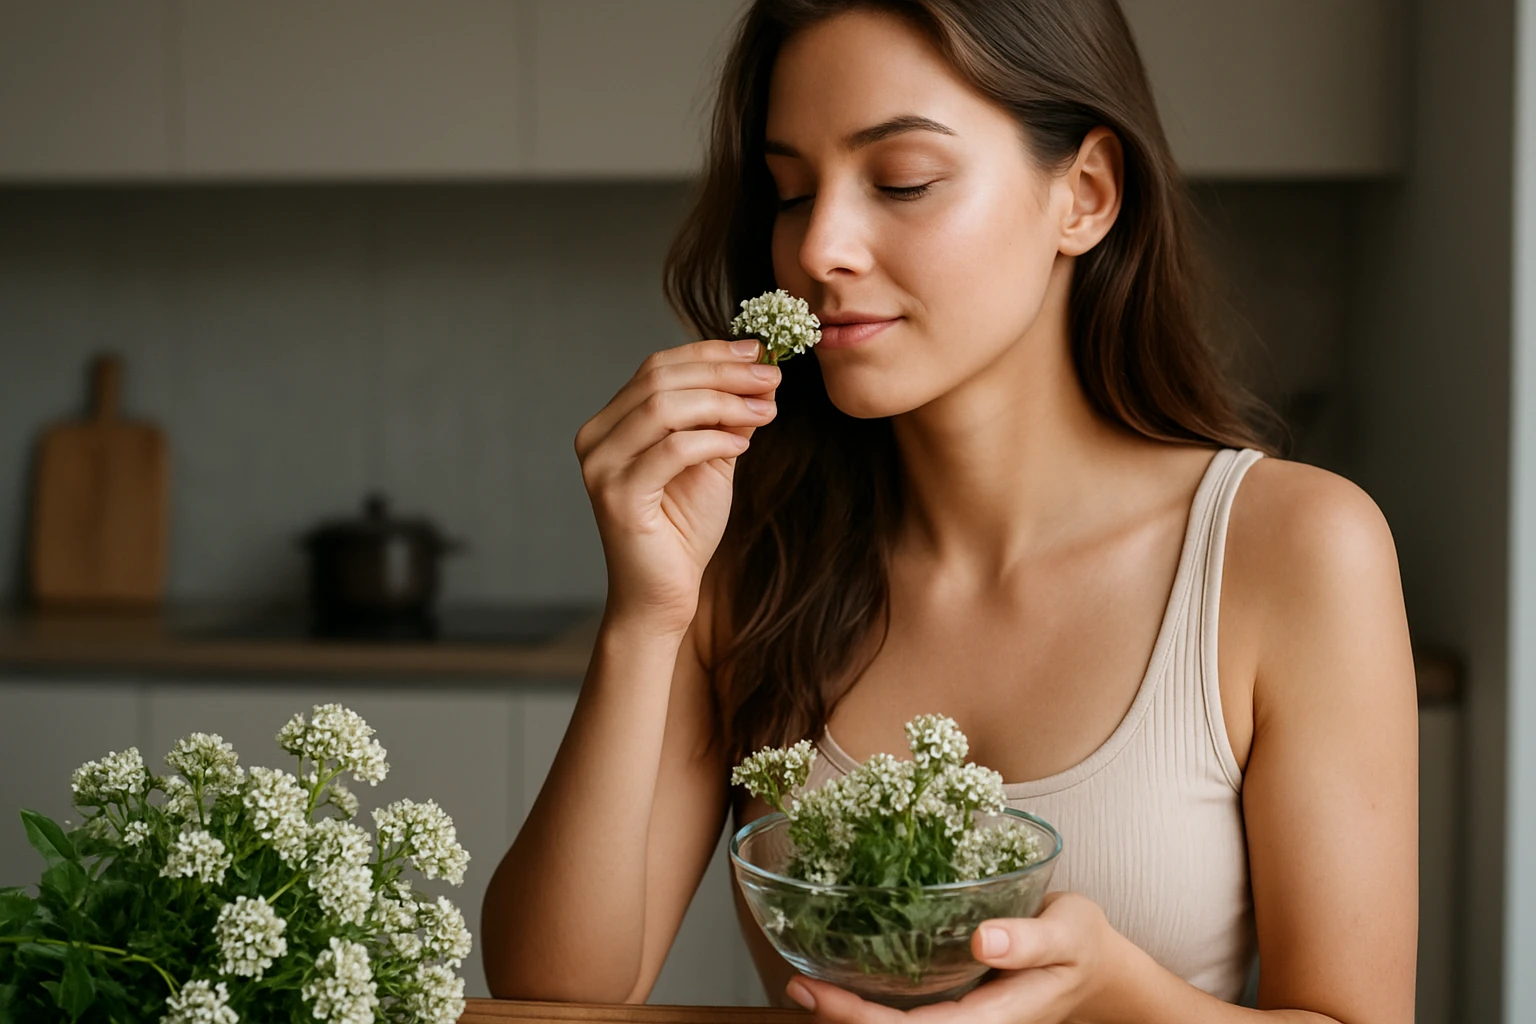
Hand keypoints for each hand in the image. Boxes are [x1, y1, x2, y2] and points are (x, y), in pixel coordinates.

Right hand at [575, 338, 779, 633]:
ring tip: (766, 410)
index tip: (760, 351)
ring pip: (664, 408)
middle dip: (723, 372)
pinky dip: (713, 439)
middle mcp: (596, 438)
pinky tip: (742, 443)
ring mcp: (601, 467)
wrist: (663, 595)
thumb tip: (760, 371)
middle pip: (660, 379)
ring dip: (724, 402)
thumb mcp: (711, 459)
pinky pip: (672, 450)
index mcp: (611, 423)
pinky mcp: (618, 496)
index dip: (711, 352)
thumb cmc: (683, 529)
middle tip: (771, 376)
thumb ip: (726, 417)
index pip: (658, 366)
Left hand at [784, 892, 1124, 1022]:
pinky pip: (907, 1013)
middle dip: (843, 1018)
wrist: (1096, 965)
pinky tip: (841, 978)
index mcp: (996, 1018)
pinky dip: (871, 1000)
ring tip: (804, 984)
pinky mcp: (956, 1004)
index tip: (816, 991)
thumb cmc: (1083, 943)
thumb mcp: (1070, 932)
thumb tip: (986, 941)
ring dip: (851, 1014)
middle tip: (797, 984)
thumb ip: (1032, 940)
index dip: (861, 1019)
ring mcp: (963, 1019)